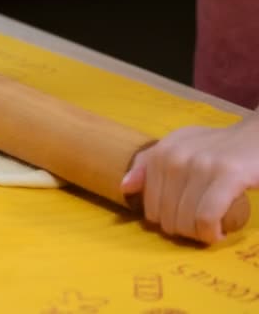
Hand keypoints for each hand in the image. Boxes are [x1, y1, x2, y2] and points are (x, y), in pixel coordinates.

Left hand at [121, 116, 258, 243]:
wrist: (257, 135)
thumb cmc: (215, 147)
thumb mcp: (178, 147)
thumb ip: (148, 165)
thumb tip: (124, 187)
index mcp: (161, 152)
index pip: (149, 206)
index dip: (165, 221)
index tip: (182, 220)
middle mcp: (176, 157)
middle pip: (166, 217)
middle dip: (183, 229)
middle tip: (199, 227)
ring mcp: (201, 165)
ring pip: (185, 220)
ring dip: (199, 235)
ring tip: (209, 231)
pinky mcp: (228, 174)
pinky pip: (207, 217)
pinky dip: (211, 233)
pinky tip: (217, 234)